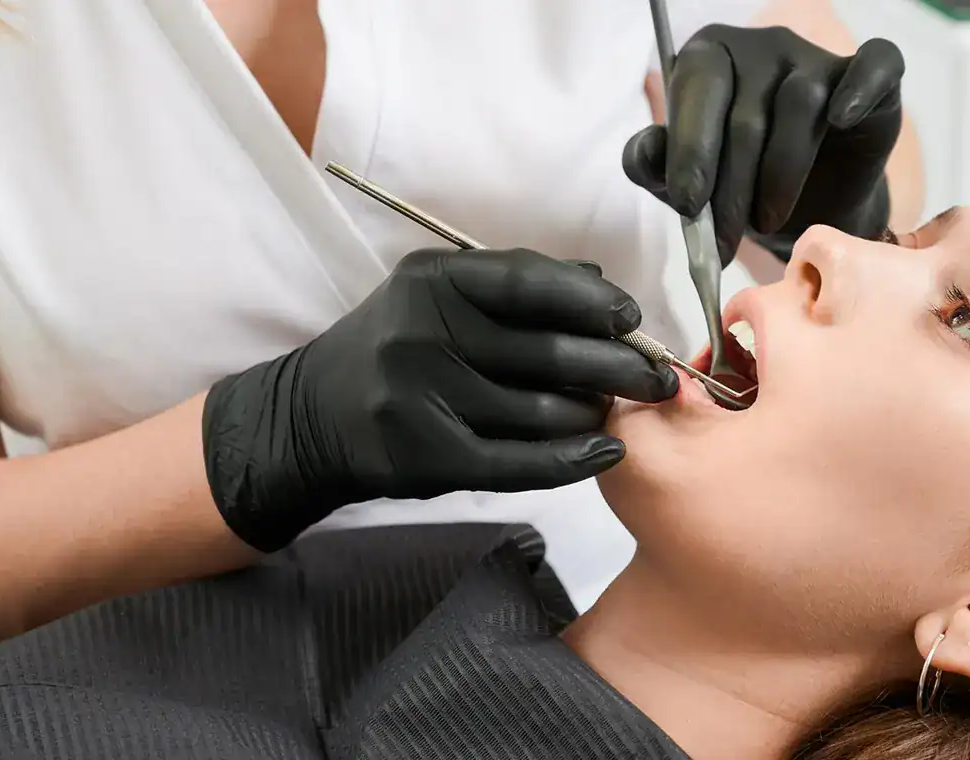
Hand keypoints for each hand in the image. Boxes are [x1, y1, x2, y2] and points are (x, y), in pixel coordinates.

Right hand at [201, 249, 678, 551]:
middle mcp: (421, 333)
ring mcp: (419, 398)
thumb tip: (601, 283)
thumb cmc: (396, 348)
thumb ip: (516, 285)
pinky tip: (604, 452)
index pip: (531, 282)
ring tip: (615, 411)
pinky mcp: (424, 457)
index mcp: (431, 281)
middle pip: (548, 352)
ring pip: (540, 411)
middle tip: (656, 376)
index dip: (594, 301)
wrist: (313, 417)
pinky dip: (572, 460)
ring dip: (593, 415)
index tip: (631, 319)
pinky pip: (519, 463)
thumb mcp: (439, 296)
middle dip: (617, 366)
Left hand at [623, 26, 904, 262]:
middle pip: (746, 110)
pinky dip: (860, 88)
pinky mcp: (873, 78)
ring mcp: (817, 57)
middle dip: (730, 187)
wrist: (809, 213)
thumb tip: (645, 151)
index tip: (687, 204)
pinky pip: (875, 64)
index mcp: (710, 58)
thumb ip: (656, 166)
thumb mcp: (688, 187)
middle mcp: (763, 46)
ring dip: (780, 176)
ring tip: (767, 223)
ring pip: (799, 105)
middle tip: (723, 243)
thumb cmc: (740, 188)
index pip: (698, 88)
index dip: (691, 148)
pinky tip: (841, 118)